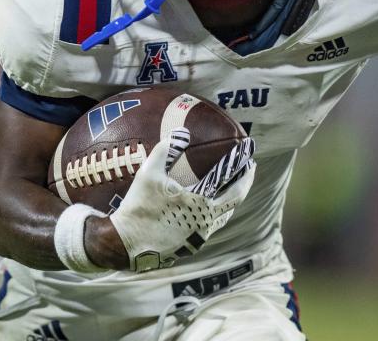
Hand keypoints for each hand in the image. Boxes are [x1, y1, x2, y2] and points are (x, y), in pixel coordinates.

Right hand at [108, 128, 255, 272]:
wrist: (126, 243)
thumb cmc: (139, 206)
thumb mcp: (149, 172)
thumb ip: (166, 149)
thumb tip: (182, 131)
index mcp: (202, 206)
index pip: (235, 189)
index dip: (245, 173)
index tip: (251, 160)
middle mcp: (206, 224)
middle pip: (234, 203)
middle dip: (242, 184)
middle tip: (246, 170)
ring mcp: (198, 237)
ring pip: (221, 217)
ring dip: (228, 200)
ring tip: (228, 187)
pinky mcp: (188, 246)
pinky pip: (207, 226)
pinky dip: (212, 212)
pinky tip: (202, 205)